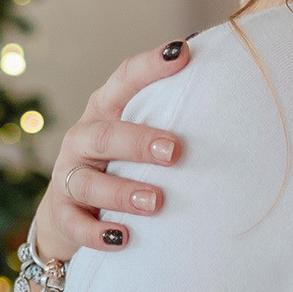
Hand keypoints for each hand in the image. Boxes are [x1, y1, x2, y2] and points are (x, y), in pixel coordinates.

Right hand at [34, 39, 190, 259]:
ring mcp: (69, 176)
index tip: (183, 53)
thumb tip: (230, 97)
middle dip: (138, 141)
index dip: (151, 66)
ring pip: (88, 181)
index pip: (124, 80)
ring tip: (154, 202)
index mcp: (105, 111)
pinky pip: (75, 224)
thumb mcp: (136, 139)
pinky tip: (122, 238)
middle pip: (105, 134)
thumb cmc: (118, 166)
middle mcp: (83, 139)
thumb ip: (169, 120)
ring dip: (122, 192)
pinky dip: (96, 232)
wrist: (68, 215)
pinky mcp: (62, 213)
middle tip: (174, 152)